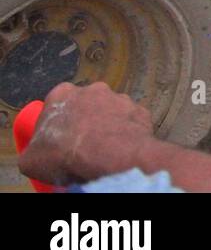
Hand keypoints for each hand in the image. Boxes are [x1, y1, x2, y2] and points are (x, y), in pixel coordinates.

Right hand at [19, 82, 153, 184]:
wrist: (109, 157)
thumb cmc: (64, 154)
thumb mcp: (31, 160)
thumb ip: (34, 150)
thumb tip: (38, 154)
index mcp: (62, 94)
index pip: (57, 105)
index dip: (58, 124)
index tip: (58, 142)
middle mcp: (93, 89)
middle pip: (86, 106)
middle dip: (85, 122)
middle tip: (82, 146)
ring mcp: (120, 98)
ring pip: (111, 113)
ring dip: (107, 127)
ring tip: (103, 150)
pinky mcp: (140, 110)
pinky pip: (131, 123)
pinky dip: (127, 134)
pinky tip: (121, 150)